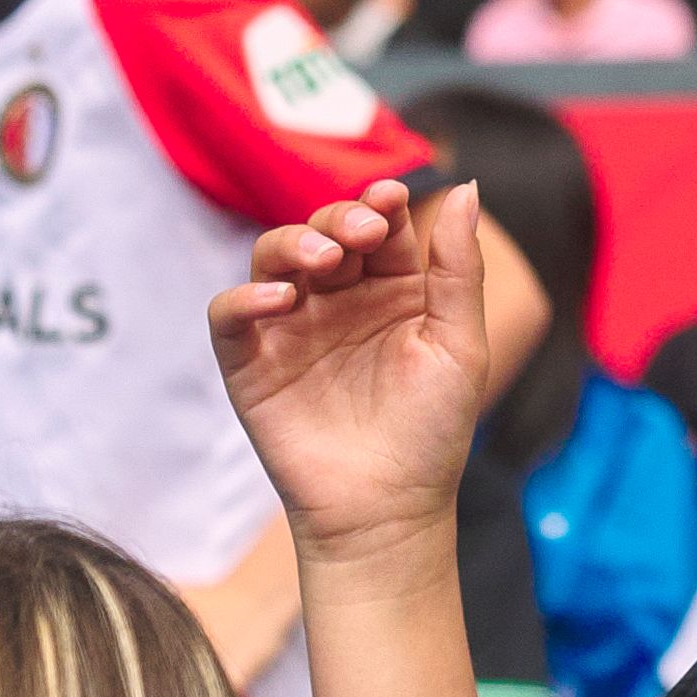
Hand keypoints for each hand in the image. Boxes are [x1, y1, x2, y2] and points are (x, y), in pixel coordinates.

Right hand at [216, 182, 494, 563]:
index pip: (380, 226)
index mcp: (393, 290)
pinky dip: (244, 298)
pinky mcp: (250, 363)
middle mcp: (339, 300)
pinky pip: (230, 315)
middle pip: (324, 231)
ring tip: (322, 259)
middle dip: (338, 219)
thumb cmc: (433, 432)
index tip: (390, 198)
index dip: (380, 203)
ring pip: (273, 258)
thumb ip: (458, 268)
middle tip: (359, 234)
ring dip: (292, 244)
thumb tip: (466, 186)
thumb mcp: (460, 345)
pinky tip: (278, 300)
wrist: (388, 510)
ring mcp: (291, 328)